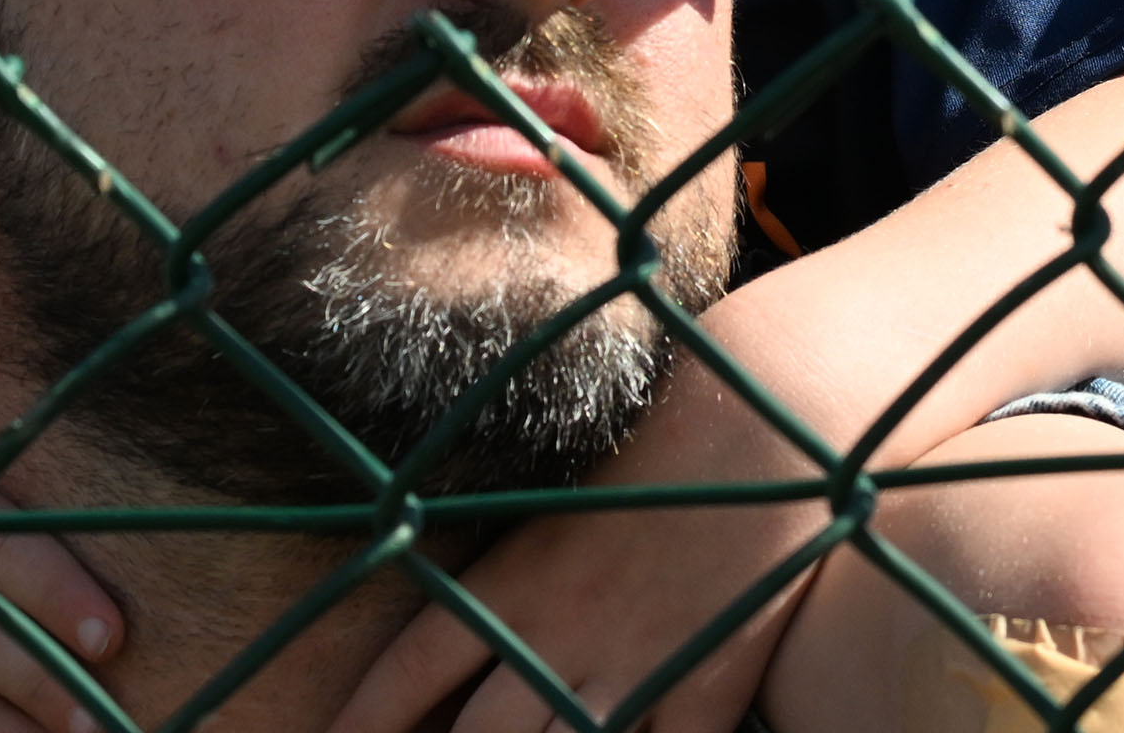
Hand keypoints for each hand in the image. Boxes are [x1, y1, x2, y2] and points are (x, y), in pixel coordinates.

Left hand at [322, 353, 841, 732]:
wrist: (758, 420)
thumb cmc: (654, 434)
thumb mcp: (559, 490)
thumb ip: (506, 562)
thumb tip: (432, 577)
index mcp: (518, 576)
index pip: (414, 666)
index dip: (365, 719)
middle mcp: (564, 633)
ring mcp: (636, 667)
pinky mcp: (707, 687)